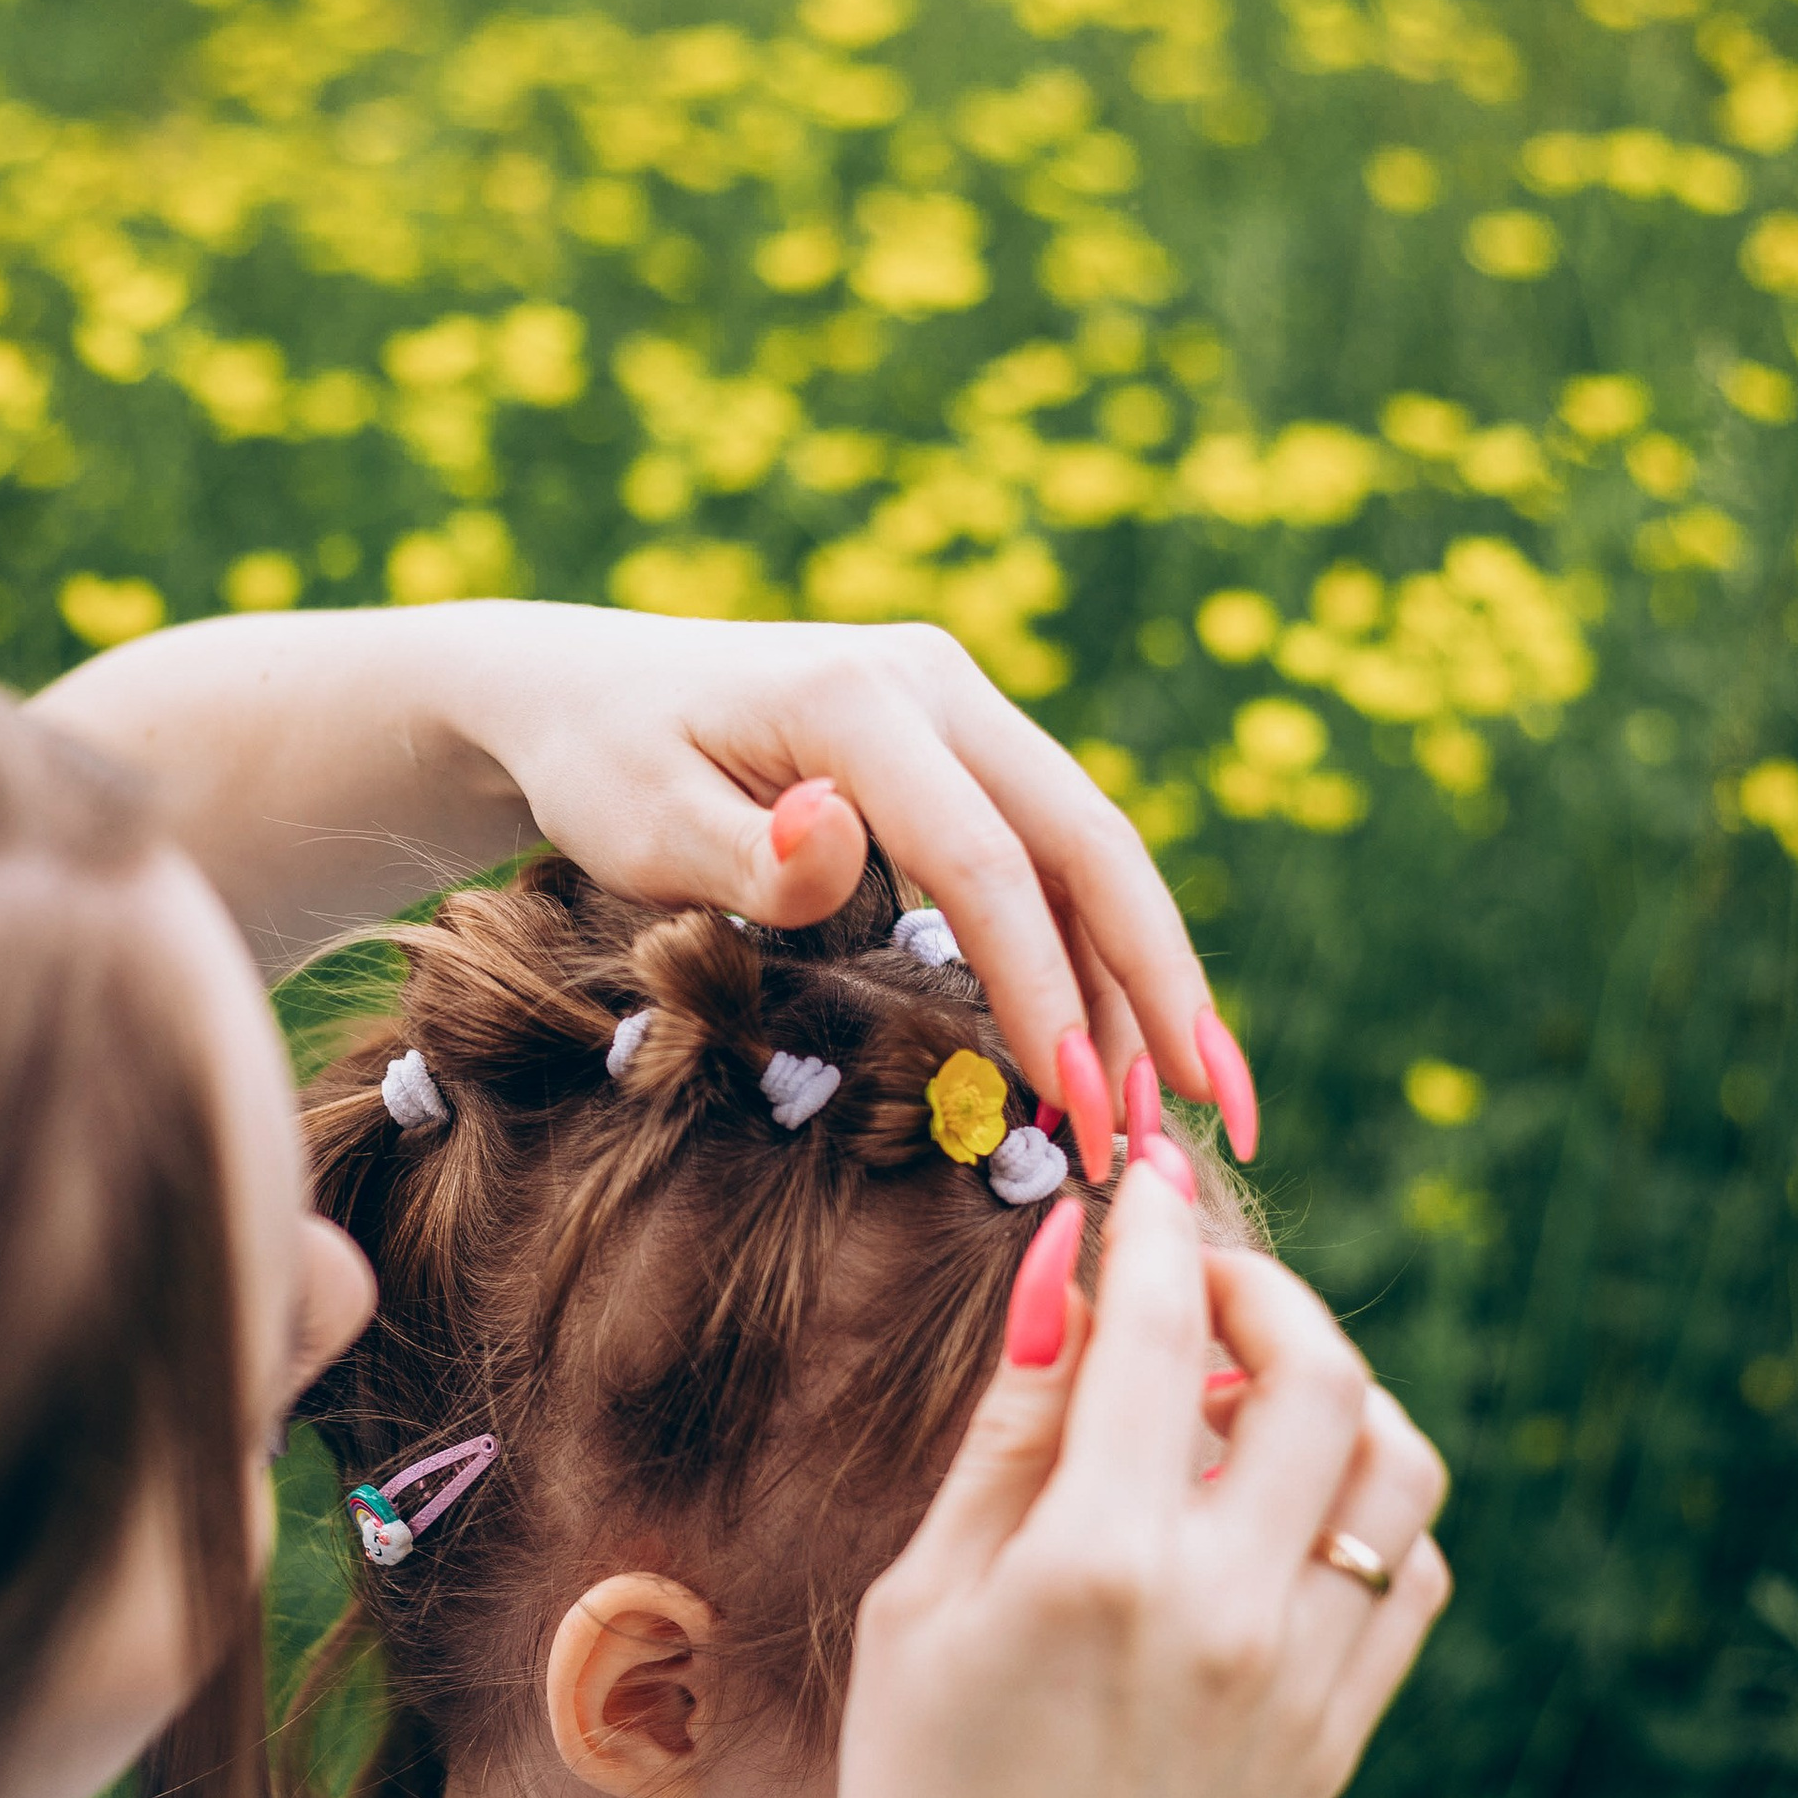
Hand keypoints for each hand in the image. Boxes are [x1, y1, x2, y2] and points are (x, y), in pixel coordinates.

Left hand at [433, 606, 1226, 1113]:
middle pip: (1089, 842)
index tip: (1081, 1112)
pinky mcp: (962, 740)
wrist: (580, 690)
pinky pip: (1049, 850)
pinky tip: (1116, 1042)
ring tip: (1181, 1106)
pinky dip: (1091, 947)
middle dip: (1159, 985)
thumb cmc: (600, 768)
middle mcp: (936, 683)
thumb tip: (842, 836)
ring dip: (1138, 978)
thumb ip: (746, 857)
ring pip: (1086, 850)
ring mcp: (959, 704)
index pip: (988, 865)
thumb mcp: (639, 824)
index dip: (1043, 993)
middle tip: (1216, 1113)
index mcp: (860, 701)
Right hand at [833, 1128, 1450, 1797]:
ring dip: (1332, 1392)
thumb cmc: (918, 1794)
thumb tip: (1069, 1267)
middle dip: (1260, 1288)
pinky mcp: (1343, 1732)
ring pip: (1397, 1461)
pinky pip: (1409, 1566)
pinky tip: (1278, 1511)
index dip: (1153, 1223)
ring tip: (1240, 1400)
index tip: (1139, 1178)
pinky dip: (1364, 1504)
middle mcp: (1228, 1608)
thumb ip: (1016, 1426)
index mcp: (1099, 1565)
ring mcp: (1305, 1677)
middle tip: (1194, 1281)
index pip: (1157, 1324)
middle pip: (1315, 1368)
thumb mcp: (925, 1598)